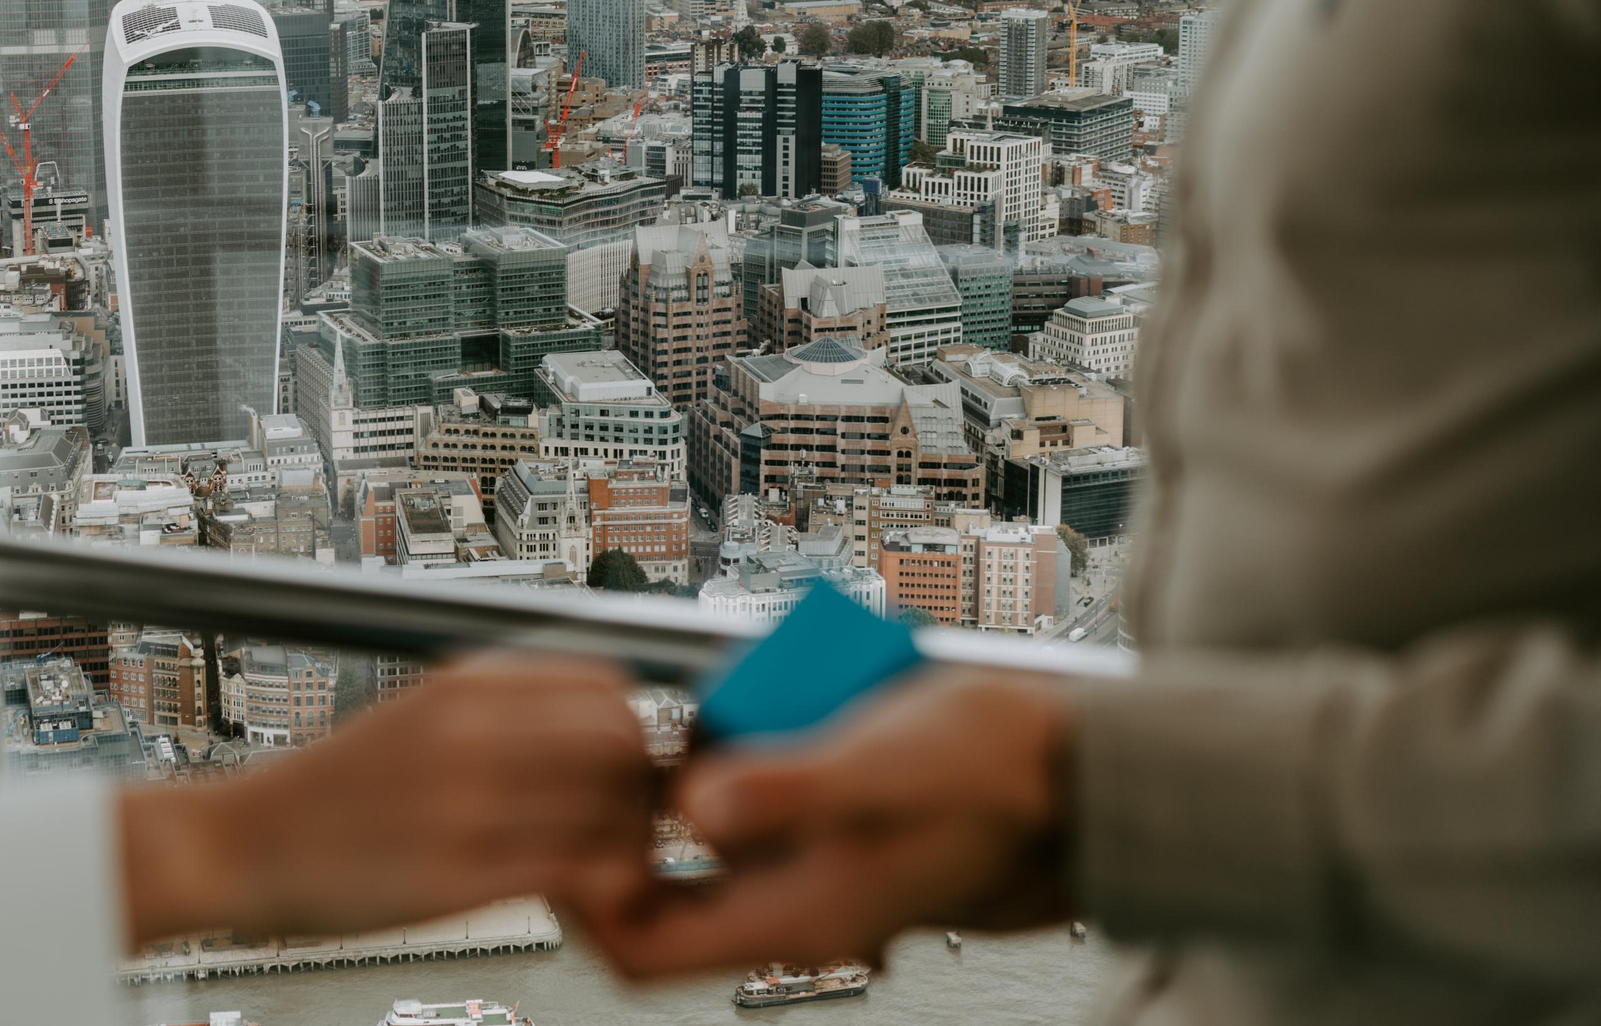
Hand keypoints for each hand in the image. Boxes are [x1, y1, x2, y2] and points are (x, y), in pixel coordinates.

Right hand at [117, 654, 656, 947]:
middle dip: (647, 783)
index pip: (608, 682)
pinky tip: (578, 896)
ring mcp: (464, 805)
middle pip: (624, 741)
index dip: (642, 724)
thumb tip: (606, 711)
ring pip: (611, 812)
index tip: (636, 760)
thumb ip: (506, 705)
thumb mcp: (419, 710)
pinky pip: (575, 874)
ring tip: (607, 863)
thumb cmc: (336, 789)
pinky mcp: (456, 879)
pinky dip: (600, 889)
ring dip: (630, 844)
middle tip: (633, 818)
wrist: (239, 845)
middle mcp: (469, 733)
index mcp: (462, 683)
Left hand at [568, 672, 1072, 976]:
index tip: (568, 825)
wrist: (1072, 766)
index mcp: (791, 916)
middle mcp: (791, 903)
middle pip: (660, 884)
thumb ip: (785, 790)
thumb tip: (692, 807)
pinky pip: (753, 795)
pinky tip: (770, 693)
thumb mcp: (876, 768)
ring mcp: (809, 865)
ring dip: (694, 760)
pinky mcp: (827, 826)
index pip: (641, 948)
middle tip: (638, 734)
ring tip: (723, 697)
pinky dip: (744, 745)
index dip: (583, 898)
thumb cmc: (992, 772)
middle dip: (637, 805)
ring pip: (703, 827)